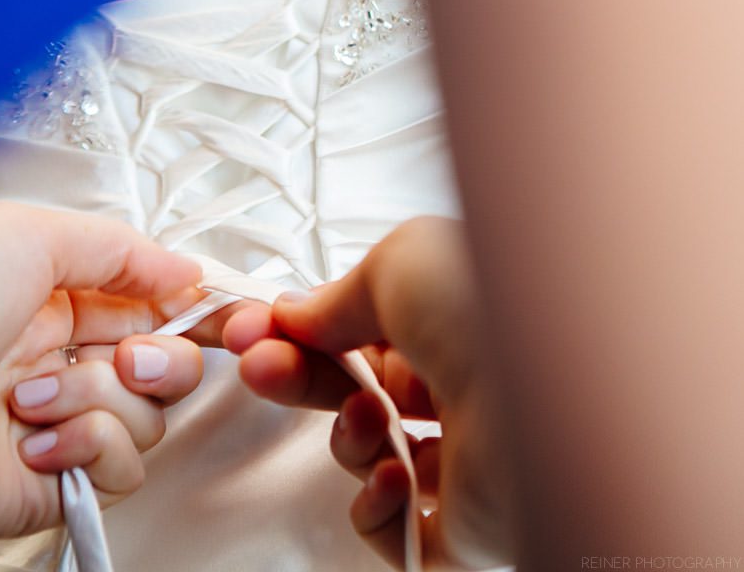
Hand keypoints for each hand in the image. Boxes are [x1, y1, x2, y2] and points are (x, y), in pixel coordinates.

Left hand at [0, 203, 205, 544]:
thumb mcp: (25, 236)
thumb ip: (120, 248)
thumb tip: (188, 273)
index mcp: (59, 306)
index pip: (154, 309)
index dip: (195, 313)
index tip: (226, 314)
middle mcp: (65, 364)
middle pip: (168, 367)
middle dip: (163, 359)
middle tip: (128, 356)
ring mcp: (63, 425)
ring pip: (150, 417)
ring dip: (98, 401)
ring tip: (32, 398)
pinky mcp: (59, 481)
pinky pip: (125, 469)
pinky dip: (89, 449)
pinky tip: (35, 440)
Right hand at [224, 217, 511, 568]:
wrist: (548, 388)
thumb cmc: (486, 305)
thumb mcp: (397, 264)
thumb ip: (340, 296)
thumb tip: (297, 315)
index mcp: (454, 329)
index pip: (360, 339)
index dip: (300, 335)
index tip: (251, 332)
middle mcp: (465, 392)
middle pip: (354, 394)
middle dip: (298, 379)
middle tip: (259, 368)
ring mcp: (469, 462)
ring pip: (372, 460)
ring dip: (348, 439)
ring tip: (369, 419)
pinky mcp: (469, 530)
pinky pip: (399, 535)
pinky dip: (376, 509)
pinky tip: (392, 478)